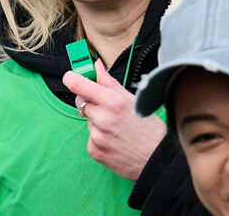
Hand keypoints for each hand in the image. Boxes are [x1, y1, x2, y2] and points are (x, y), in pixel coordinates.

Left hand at [63, 59, 166, 180]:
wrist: (158, 160)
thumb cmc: (151, 130)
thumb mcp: (134, 100)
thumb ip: (110, 83)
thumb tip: (97, 67)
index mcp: (113, 103)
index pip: (79, 85)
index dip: (72, 78)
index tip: (70, 77)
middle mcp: (102, 119)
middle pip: (81, 102)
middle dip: (90, 100)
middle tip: (107, 107)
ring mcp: (96, 137)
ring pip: (88, 120)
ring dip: (97, 120)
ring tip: (117, 127)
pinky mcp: (94, 150)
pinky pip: (90, 137)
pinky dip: (99, 136)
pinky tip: (114, 139)